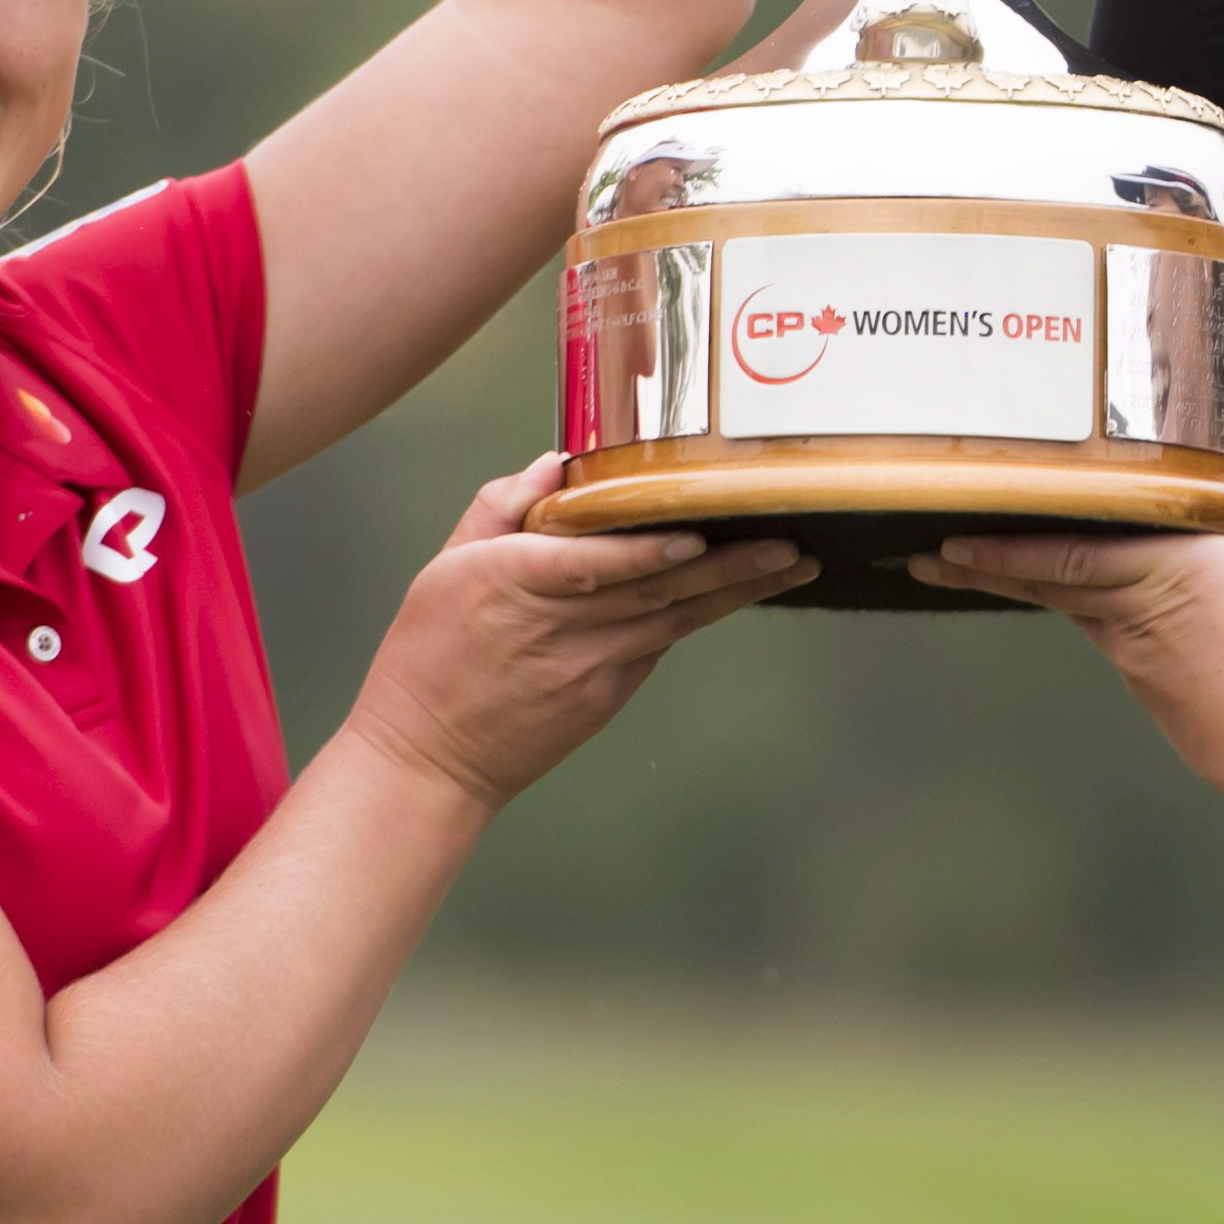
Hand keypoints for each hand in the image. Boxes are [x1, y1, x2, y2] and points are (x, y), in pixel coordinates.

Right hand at [341, 455, 812, 812]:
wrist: (429, 759)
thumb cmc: (429, 654)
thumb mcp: (444, 567)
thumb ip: (501, 507)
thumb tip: (556, 464)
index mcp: (514, 583)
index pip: (594, 565)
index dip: (647, 552)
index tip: (695, 535)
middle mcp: (563, 627)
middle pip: (658, 590)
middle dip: (731, 565)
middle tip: (792, 540)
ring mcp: (592, 668)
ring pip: (677, 617)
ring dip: (739, 589)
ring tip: (794, 561)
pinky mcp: (608, 696)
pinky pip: (661, 642)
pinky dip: (702, 612)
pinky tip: (744, 588)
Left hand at [907, 443, 1223, 786]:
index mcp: (1163, 568)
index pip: (1061, 551)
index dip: (999, 545)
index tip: (949, 537)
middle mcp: (1132, 613)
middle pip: (1042, 583)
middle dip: (979, 567)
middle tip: (927, 556)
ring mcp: (1136, 659)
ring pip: (1072, 610)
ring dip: (1027, 586)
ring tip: (983, 568)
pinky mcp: (1152, 692)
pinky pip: (1109, 638)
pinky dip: (1087, 612)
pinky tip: (1094, 602)